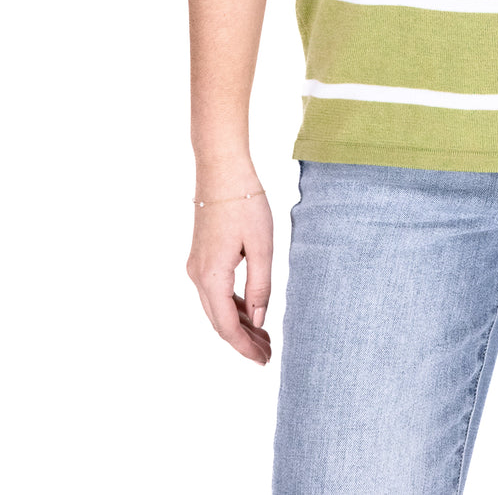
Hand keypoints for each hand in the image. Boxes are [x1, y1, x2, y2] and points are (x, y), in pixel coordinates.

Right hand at [186, 178, 273, 364]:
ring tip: (263, 336)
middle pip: (219, 321)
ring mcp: (196, 266)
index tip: (264, 361)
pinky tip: (251, 309)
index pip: (227, 327)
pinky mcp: (201, 256)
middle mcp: (197, 276)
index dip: (245, 347)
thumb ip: (260, 286)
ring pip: (216, 307)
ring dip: (239, 323)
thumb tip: (259, 320)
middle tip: (268, 353)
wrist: (221, 170)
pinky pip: (215, 291)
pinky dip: (233, 305)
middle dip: (243, 340)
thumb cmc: (245, 203)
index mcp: (211, 277)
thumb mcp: (261, 246)